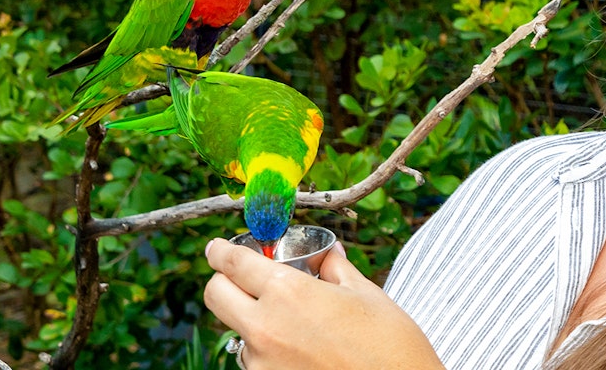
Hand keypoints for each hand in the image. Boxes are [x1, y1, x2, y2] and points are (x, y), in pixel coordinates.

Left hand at [205, 237, 444, 369]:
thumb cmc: (389, 342)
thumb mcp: (364, 294)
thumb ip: (335, 269)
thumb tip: (327, 254)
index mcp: (288, 292)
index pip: (233, 263)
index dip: (220, 251)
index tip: (217, 248)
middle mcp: (265, 327)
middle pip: (215, 295)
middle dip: (223, 281)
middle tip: (243, 278)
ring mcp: (262, 363)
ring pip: (235, 330)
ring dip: (252, 320)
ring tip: (295, 324)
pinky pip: (254, 359)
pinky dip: (267, 349)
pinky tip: (302, 349)